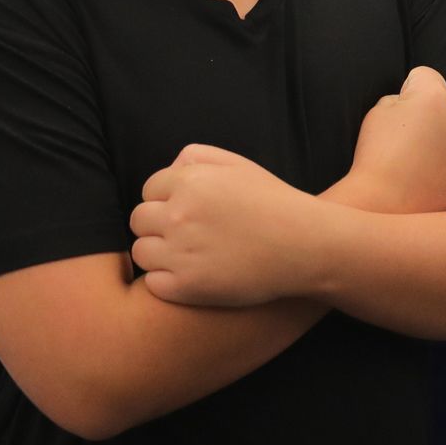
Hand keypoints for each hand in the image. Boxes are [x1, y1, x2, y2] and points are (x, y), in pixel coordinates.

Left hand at [129, 145, 319, 306]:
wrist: (306, 246)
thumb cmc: (275, 203)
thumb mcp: (239, 165)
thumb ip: (197, 157)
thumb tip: (168, 170)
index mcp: (189, 182)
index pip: (149, 190)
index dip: (166, 200)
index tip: (189, 212)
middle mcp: (179, 215)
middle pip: (139, 220)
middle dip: (158, 225)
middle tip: (188, 235)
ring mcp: (180, 253)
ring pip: (141, 251)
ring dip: (159, 253)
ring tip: (188, 256)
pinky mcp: (186, 287)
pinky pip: (153, 283)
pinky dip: (167, 281)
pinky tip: (194, 275)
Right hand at [336, 67, 445, 215]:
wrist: (385, 204)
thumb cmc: (375, 153)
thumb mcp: (377, 111)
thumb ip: (399, 99)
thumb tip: (411, 104)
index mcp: (436, 98)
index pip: (425, 75)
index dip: (407, 87)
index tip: (396, 108)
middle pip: (441, 103)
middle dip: (425, 112)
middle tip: (400, 136)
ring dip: (434, 137)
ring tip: (408, 159)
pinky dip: (439, 161)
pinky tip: (418, 174)